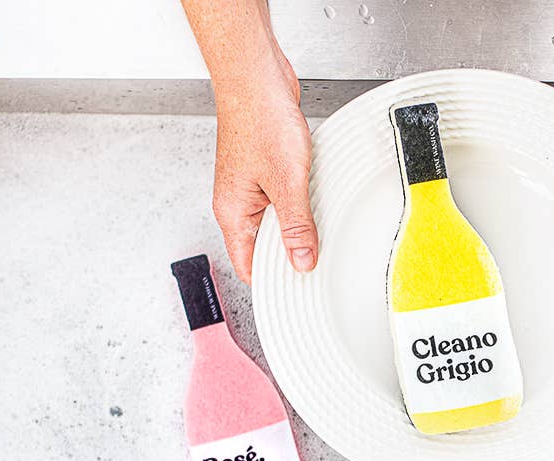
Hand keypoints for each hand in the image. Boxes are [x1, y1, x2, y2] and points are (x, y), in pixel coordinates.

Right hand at [210, 44, 317, 283]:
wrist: (256, 76)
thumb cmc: (259, 118)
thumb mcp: (286, 181)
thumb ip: (296, 225)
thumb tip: (303, 260)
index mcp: (233, 212)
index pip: (248, 266)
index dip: (273, 281)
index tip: (299, 289)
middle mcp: (239, 203)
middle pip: (265, 247)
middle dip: (291, 255)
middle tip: (318, 260)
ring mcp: (253, 187)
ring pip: (278, 222)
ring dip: (299, 226)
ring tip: (320, 226)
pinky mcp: (267, 171)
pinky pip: (286, 200)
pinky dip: (302, 204)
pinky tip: (318, 199)